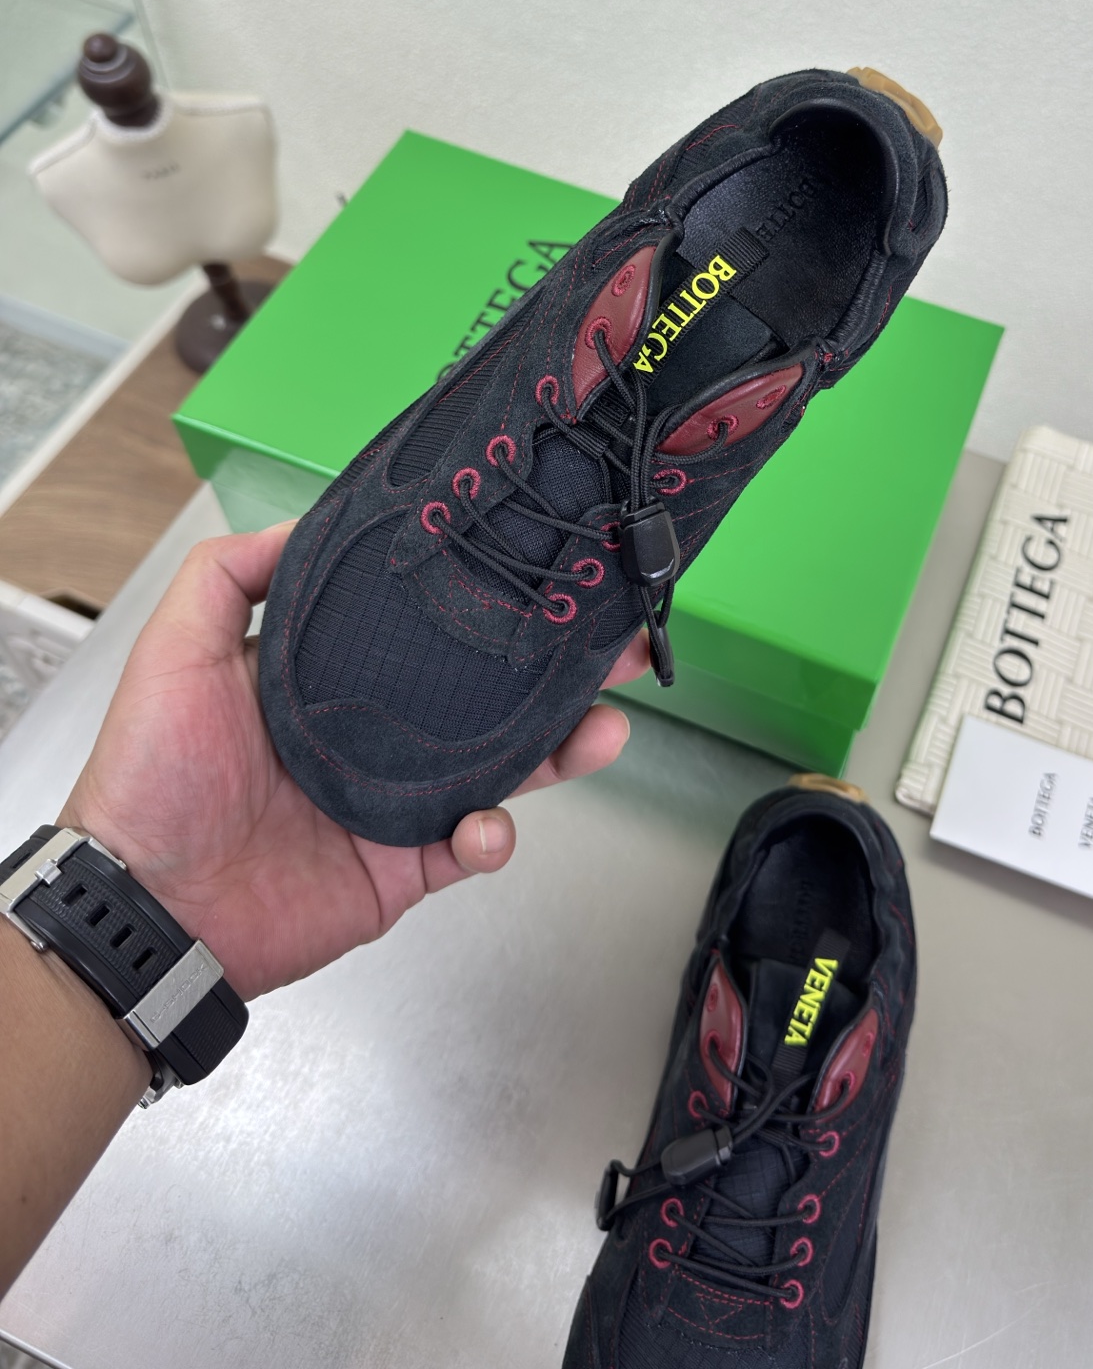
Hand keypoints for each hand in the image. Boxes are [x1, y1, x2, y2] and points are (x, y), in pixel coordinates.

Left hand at [59, 523, 643, 999]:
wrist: (145, 908)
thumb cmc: (148, 781)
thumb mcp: (175, 652)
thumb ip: (229, 575)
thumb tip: (299, 519)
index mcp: (330, 677)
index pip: (425, 628)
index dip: (483, 600)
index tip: (537, 569)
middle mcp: (374, 732)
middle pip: (486, 690)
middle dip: (555, 669)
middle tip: (611, 645)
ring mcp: (394, 799)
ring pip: (503, 766)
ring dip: (561, 747)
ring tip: (602, 728)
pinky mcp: (403, 865)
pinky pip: (472, 845)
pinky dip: (493, 837)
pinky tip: (489, 825)